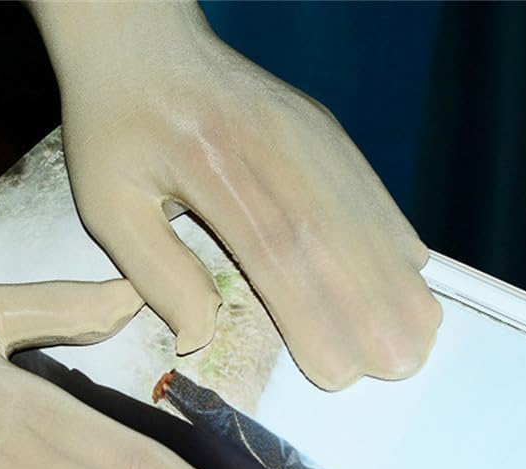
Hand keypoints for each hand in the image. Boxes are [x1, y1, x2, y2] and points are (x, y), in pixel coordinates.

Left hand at [33, 3, 441, 389]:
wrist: (139, 42)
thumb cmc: (116, 128)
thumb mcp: (108, 200)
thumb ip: (154, 268)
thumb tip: (200, 333)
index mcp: (210, 162)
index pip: (275, 246)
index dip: (313, 312)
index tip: (337, 370)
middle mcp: (271, 141)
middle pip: (334, 233)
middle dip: (370, 307)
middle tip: (396, 366)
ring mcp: (305, 130)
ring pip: (362, 209)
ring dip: (393, 275)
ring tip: (417, 334)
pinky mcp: (320, 127)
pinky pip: (366, 185)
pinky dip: (390, 231)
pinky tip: (410, 272)